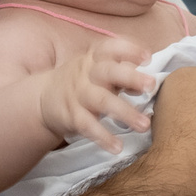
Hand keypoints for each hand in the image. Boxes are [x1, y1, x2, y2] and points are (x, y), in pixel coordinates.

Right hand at [38, 37, 153, 153]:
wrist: (43, 98)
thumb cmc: (83, 81)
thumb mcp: (99, 69)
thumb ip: (124, 73)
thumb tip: (149, 83)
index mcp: (95, 58)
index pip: (111, 47)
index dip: (129, 50)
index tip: (148, 57)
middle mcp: (87, 73)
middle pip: (109, 72)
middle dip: (131, 77)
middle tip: (152, 85)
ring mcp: (78, 94)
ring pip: (102, 101)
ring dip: (125, 112)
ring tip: (145, 125)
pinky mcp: (71, 116)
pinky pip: (88, 126)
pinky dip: (103, 137)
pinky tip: (118, 147)